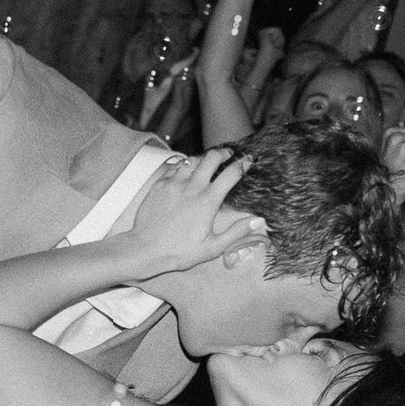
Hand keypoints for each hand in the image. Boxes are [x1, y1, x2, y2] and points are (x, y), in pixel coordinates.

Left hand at [122, 150, 262, 276]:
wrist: (146, 249)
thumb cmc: (180, 252)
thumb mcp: (213, 247)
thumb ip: (237, 232)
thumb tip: (258, 220)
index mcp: (208, 201)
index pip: (232, 173)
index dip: (243, 164)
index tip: (249, 161)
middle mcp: (192, 187)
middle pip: (212, 157)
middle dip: (224, 153)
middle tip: (228, 155)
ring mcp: (174, 183)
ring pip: (193, 159)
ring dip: (203, 157)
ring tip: (208, 161)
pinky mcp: (160, 184)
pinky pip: (175, 166)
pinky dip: (185, 164)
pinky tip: (187, 170)